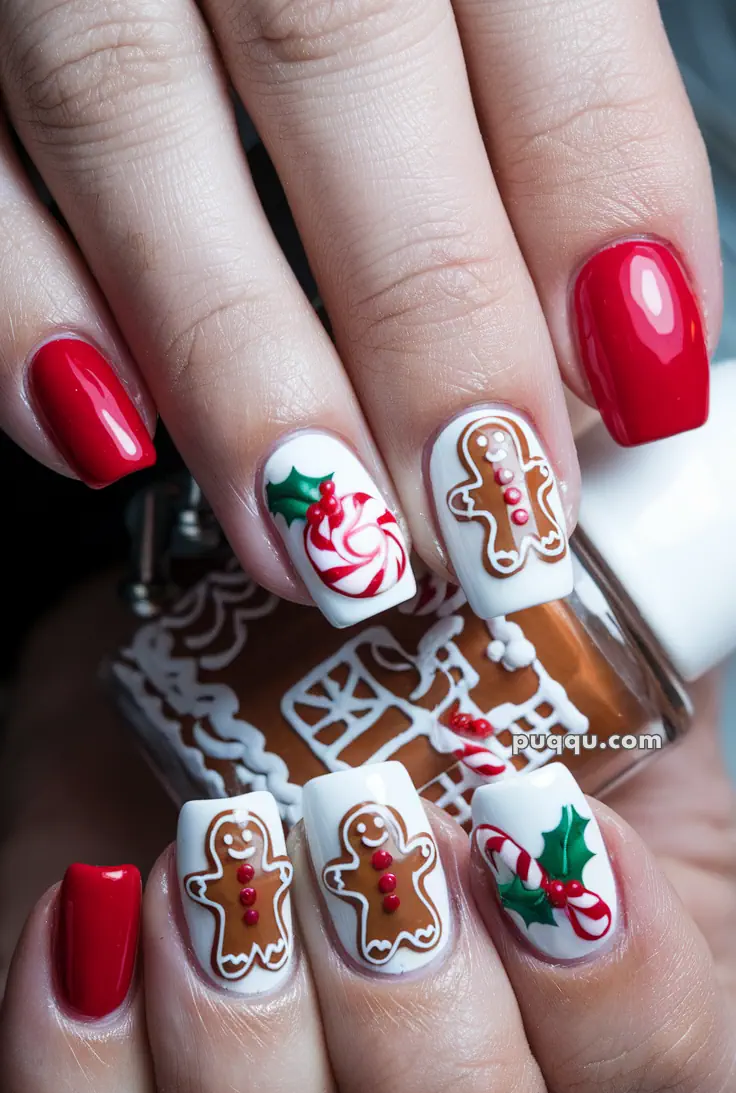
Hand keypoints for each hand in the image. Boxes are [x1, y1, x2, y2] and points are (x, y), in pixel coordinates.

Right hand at [0, 0, 718, 626]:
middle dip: (424, 324)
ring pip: (127, 115)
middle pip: (334, 58)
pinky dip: (21, 306)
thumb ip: (534, 87)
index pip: (533, 3)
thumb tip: (600, 333)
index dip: (597, 200)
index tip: (639, 386)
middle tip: (483, 520)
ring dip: (235, 364)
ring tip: (330, 543)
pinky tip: (105, 439)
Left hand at [1, 576, 735, 1092]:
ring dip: (252, 1045)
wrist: (181, 739)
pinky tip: (97, 913)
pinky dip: (79, 1078)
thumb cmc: (356, 712)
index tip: (531, 817)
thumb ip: (578, 659)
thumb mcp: (499, 671)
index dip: (627, 1008)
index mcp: (604, 1090)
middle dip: (425, 1033)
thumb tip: (586, 531)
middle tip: (364, 825)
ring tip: (221, 844)